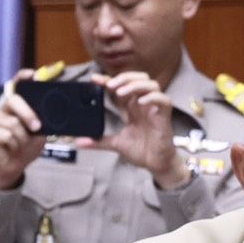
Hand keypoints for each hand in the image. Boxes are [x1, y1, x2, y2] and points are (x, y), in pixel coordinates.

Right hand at [0, 68, 47, 189]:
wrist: (12, 167)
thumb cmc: (26, 147)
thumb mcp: (40, 134)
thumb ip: (43, 123)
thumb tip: (51, 116)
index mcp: (18, 106)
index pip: (18, 85)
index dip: (24, 77)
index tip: (32, 75)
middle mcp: (5, 109)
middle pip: (14, 101)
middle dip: (28, 114)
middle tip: (36, 127)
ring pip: (13, 123)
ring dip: (23, 138)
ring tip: (22, 145)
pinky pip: (6, 136)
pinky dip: (14, 145)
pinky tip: (12, 149)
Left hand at [80, 72, 185, 188]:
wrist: (156, 164)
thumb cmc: (142, 150)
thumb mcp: (115, 144)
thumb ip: (98, 141)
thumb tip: (78, 142)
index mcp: (132, 108)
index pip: (120, 87)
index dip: (109, 81)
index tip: (94, 79)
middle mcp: (143, 104)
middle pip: (138, 79)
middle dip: (124, 78)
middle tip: (109, 85)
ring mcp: (154, 109)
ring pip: (151, 85)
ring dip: (135, 85)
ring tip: (120, 92)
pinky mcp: (164, 116)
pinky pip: (163, 101)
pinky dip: (152, 97)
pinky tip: (141, 101)